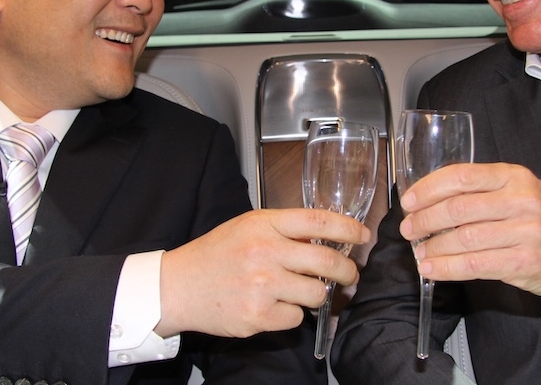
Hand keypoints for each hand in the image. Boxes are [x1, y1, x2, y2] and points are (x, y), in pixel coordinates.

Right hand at [157, 208, 369, 337]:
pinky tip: (273, 306)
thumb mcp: (248, 227)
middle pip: (327, 261)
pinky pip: (296, 318)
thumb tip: (326, 237)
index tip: (362, 234)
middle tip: (350, 274)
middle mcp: (265, 252)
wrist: (178, 287)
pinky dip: (291, 315)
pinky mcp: (258, 315)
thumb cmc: (215, 255)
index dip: (348, 228)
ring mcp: (262, 285)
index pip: (318, 221)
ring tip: (301, 291)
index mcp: (264, 224)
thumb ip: (284, 229)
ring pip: (317, 294)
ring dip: (316, 295)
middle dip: (347, 270)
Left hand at [398, 162, 540, 300]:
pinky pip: (474, 264)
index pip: (461, 176)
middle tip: (409, 229)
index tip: (409, 201)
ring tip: (419, 253)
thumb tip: (432, 202)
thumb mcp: (520, 192)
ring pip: (463, 238)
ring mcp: (524, 231)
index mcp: (513, 177)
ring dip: (433, 247)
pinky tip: (433, 269)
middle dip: (425, 220)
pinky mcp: (523, 261)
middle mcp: (519, 200)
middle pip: (458, 208)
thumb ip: (483, 192)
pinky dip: (448, 268)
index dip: (429, 189)